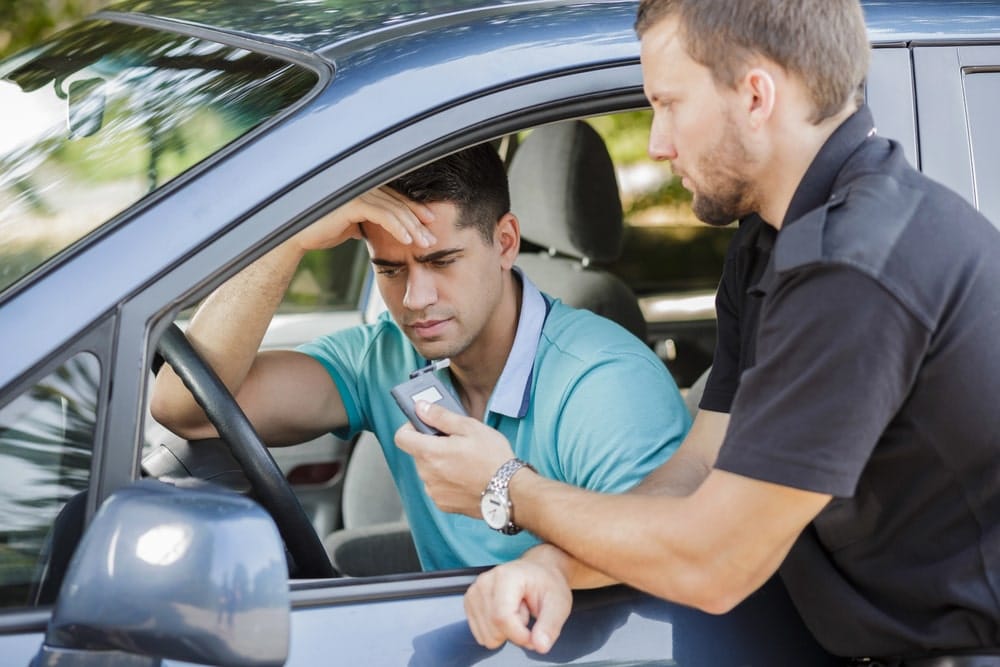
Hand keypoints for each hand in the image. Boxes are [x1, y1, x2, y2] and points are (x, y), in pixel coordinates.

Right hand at [292, 187, 436, 251]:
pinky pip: (381, 215)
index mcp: (363, 189)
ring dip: (412, 227)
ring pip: (393, 209)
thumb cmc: (322, 230)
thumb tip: (383, 230)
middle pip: (398, 203)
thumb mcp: (352, 225)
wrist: (295, 237)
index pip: (395, 199)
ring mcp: (356, 192)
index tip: (430, 225)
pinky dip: (397, 227)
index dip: (414, 211)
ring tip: (424, 243)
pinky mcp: (352, 203)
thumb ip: (368, 222)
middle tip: (432, 238)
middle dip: (418, 221)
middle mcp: (362, 186)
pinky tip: (407, 240)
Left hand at [394, 400, 516, 516]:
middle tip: (456, 442)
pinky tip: (466, 477)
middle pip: (418, 453)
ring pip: (428, 470)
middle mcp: (427, 474)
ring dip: (440, 463)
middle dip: (432, 445)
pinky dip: (447, 480)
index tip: (424, 425)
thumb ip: (441, 416)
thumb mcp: (470, 427)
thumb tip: (421, 407)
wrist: (511, 491)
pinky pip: (438, 486)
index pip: (401, 437)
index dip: (410, 427)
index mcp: (430, 453)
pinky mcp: (444, 504)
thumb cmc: (493, 458)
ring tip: (465, 461)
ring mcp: (434, 491)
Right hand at [464, 553, 572, 653]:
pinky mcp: (470, 602)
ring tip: (516, 611)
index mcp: (507, 576)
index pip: (502, 618)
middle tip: (526, 613)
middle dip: (514, 633)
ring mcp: (474, 591)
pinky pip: (481, 635)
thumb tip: (540, 646)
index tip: (534, 636)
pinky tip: (506, 614)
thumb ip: (550, 625)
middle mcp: (485, 581)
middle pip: (494, 630)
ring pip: (487, 636)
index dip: (519, 635)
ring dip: (505, 632)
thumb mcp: (559, 603)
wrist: (536, 572)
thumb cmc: (547, 585)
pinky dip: (496, 631)